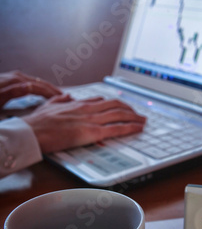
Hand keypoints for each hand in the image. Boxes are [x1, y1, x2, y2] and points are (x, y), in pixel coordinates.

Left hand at [0, 70, 61, 107]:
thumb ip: (13, 91)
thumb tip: (29, 87)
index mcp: (16, 81)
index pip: (39, 87)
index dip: (51, 94)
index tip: (62, 100)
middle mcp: (17, 77)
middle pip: (41, 83)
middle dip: (53, 90)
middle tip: (66, 97)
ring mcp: (15, 77)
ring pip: (37, 82)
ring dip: (48, 88)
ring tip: (57, 94)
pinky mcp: (12, 79)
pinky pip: (32, 82)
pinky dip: (40, 87)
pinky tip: (42, 90)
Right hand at [22, 94, 145, 152]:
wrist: (31, 132)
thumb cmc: (37, 123)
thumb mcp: (48, 105)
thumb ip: (60, 100)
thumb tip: (66, 96)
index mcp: (78, 104)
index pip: (102, 100)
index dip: (115, 104)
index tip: (122, 107)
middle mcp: (87, 109)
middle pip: (115, 105)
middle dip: (130, 109)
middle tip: (139, 114)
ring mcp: (91, 119)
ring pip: (120, 114)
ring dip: (134, 117)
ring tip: (143, 120)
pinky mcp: (92, 132)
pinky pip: (116, 128)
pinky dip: (131, 127)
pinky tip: (138, 128)